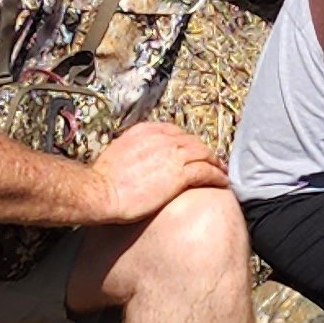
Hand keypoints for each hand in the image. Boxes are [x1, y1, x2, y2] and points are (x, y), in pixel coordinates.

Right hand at [86, 120, 229, 223]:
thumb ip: (135, 151)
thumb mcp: (119, 152)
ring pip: (204, 154)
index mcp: (146, 131)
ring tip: (221, 170)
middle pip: (192, 141)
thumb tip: (139, 159)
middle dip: (204, 150)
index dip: (186, 142)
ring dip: (215, 162)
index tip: (191, 150)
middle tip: (212, 160)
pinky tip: (222, 181)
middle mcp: (162, 139)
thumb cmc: (104, 180)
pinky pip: (207, 171)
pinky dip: (217, 176)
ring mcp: (173, 155)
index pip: (175, 131)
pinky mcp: (180, 175)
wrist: (100, 191)